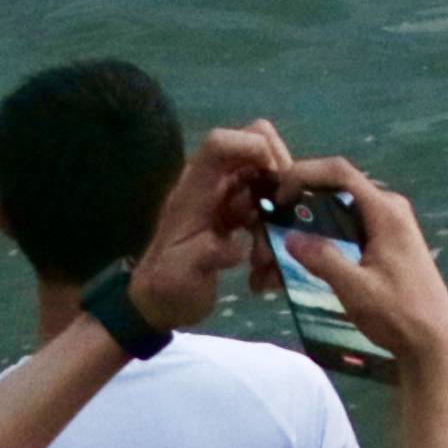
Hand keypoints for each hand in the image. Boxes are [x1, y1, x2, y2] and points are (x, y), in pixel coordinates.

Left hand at [128, 122, 284, 334]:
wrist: (159, 304)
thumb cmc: (167, 288)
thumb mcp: (179, 276)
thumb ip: (203, 257)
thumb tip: (237, 247)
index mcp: (193, 193)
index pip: (219, 144)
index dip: (252, 146)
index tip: (277, 177)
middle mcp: (211, 187)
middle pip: (252, 145)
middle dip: (279, 171)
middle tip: (288, 208)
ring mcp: (226, 199)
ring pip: (266, 175)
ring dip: (280, 204)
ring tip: (273, 244)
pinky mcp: (238, 215)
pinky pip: (267, 202)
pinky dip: (276, 222)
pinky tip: (269, 256)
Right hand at [272, 168, 447, 385]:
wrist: (435, 342)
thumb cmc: (400, 314)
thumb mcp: (356, 288)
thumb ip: (324, 259)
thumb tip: (290, 237)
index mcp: (386, 211)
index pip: (339, 172)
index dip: (302, 174)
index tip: (276, 197)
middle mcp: (387, 210)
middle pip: (331, 194)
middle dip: (294, 215)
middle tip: (264, 246)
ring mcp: (386, 227)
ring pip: (332, 218)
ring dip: (300, 236)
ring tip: (268, 269)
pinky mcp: (382, 246)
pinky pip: (342, 235)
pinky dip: (316, 248)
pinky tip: (289, 274)